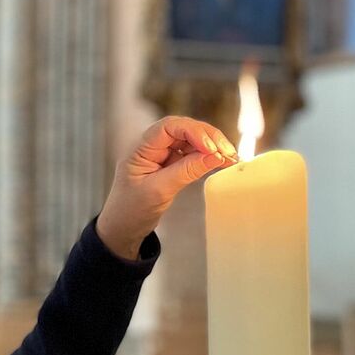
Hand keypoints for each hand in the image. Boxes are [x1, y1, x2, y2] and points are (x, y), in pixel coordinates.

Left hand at [97, 116, 237, 258]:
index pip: (168, 127)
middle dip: (208, 137)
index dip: (193, 132)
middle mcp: (151, 146)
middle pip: (184, 129)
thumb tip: (215, 155)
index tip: (211, 148)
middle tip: (228, 152)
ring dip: (212, 146)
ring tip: (231, 158)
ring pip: (191, 140)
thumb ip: (186, 171)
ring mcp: (162, 153)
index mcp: (140, 148)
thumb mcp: (159, 191)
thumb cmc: (131, 210)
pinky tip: (222, 161)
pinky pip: (192, 153)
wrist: (123, 228)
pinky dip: (208, 156)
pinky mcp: (171, 163)